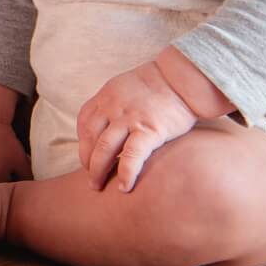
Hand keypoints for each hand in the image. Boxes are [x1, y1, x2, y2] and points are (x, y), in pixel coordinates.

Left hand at [76, 62, 199, 192]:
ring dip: (98, 170)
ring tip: (98, 186)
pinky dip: (126, 173)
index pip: (84, 123)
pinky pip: (132, 155)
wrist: (182, 78)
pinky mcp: (150, 130)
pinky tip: (124, 187)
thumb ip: (115, 103)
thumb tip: (110, 124)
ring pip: (104, 148)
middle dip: (87, 162)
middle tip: (90, 179)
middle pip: (90, 138)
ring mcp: (129, 118)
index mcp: (106, 96)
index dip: (82, 143)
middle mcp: (112, 107)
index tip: (86, 158)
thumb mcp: (126, 86)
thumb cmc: (159, 84)